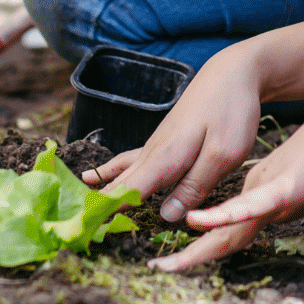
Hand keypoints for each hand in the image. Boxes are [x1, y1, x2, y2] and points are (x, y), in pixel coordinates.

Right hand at [82, 44, 267, 263]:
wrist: (232, 73)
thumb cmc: (230, 114)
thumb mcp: (223, 156)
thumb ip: (194, 186)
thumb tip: (166, 215)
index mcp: (165, 158)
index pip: (128, 191)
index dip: (107, 211)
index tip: (83, 230)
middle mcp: (154, 152)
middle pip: (119, 183)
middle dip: (97, 205)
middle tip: (71, 227)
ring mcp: (157, 145)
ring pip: (122, 171)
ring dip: (101, 189)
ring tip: (76, 203)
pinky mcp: (164, 141)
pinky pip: (131, 160)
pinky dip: (112, 171)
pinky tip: (99, 173)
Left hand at [166, 109, 303, 269]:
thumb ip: (288, 202)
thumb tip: (275, 217)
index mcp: (261, 192)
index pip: (228, 229)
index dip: (204, 248)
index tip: (180, 260)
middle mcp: (258, 191)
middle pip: (221, 235)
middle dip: (190, 257)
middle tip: (160, 268)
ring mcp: (268, 189)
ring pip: (228, 228)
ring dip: (197, 249)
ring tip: (169, 263)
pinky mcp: (283, 187)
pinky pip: (248, 207)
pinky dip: (220, 217)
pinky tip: (199, 222)